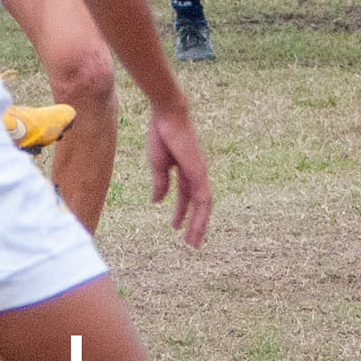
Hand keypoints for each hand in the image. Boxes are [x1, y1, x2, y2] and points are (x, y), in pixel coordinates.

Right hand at [147, 103, 211, 248]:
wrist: (168, 116)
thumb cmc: (161, 134)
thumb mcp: (158, 164)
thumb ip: (160, 183)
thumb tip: (157, 201)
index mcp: (184, 169)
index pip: (185, 196)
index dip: (180, 212)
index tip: (175, 226)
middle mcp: (195, 174)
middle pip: (197, 204)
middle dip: (194, 223)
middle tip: (190, 242)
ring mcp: (199, 174)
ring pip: (203, 206)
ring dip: (199, 226)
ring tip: (193, 243)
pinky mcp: (199, 174)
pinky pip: (203, 200)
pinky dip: (200, 216)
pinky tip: (194, 227)